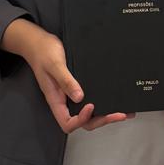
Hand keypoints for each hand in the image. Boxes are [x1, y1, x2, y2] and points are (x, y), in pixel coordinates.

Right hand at [0, 20, 132, 133]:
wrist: (39, 42)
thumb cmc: (43, 53)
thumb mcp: (54, 64)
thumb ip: (66, 80)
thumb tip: (79, 97)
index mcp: (56, 100)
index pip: (67, 122)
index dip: (81, 120)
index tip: (91, 107)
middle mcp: (64, 101)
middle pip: (83, 122)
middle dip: (101, 120)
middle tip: (119, 114)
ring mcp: (71, 95)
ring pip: (89, 114)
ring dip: (105, 115)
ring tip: (124, 112)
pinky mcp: (78, 87)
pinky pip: (91, 99)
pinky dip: (104, 103)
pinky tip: (116, 100)